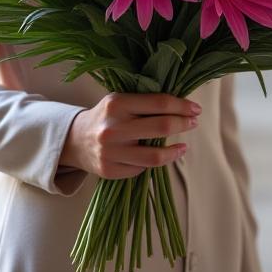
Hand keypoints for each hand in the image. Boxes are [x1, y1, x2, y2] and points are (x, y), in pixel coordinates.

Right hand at [59, 92, 201, 179]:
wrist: (75, 140)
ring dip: (176, 149)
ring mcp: (111, 152)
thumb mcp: (119, 100)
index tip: (195, 108)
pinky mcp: (111, 171)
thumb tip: (181, 106)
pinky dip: (158, 161)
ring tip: (183, 145)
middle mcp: (113, 127)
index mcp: (117, 104)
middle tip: (193, 122)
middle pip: (161, 127)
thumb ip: (144, 102)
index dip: (181, 106)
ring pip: (155, 155)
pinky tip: (163, 155)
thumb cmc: (105, 116)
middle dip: (183, 124)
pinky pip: (143, 168)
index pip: (159, 103)